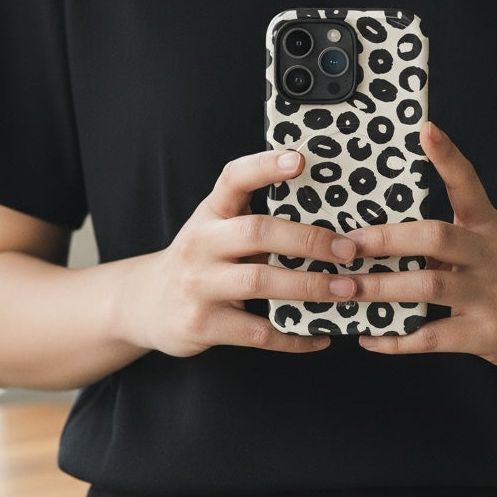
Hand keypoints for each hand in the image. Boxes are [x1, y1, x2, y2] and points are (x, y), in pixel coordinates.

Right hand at [122, 148, 357, 355]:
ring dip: (309, 286)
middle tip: (348, 249)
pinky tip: (320, 337)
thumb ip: (255, 217)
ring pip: (260, 281)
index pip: (233, 179)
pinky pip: (257, 332)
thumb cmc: (202, 259)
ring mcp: (198, 284)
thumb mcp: (217, 227)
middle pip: (257, 232)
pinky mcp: (202, 323)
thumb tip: (328, 212)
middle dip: (308, 240)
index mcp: (210, 213)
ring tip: (346, 290)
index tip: (299, 160)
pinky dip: (293, 337)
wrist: (147, 303)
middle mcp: (201, 243)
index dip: (264, 167)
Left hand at [346, 122, 496, 369]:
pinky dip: (397, 339)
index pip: (468, 184)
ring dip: (381, 289)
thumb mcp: (489, 240)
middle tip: (345, 244)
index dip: (447, 157)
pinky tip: (369, 337)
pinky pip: (434, 337)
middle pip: (437, 236)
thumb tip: (382, 226)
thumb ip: (447, 230)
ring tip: (344, 290)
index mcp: (487, 226)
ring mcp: (491, 296)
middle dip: (386, 240)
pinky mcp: (487, 335)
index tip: (425, 130)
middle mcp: (492, 255)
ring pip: (430, 286)